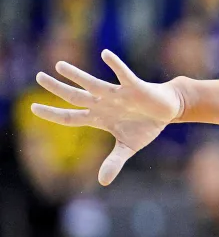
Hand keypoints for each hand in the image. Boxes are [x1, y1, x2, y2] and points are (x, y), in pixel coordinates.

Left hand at [30, 49, 182, 185]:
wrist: (167, 109)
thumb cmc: (145, 126)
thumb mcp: (128, 147)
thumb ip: (114, 162)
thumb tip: (102, 182)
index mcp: (99, 117)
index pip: (71, 117)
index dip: (53, 114)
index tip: (33, 108)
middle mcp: (104, 103)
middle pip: (76, 97)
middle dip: (57, 88)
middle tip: (39, 77)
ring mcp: (118, 94)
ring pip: (93, 84)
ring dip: (77, 76)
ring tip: (59, 66)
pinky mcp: (134, 87)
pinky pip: (123, 75)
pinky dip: (116, 65)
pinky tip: (105, 54)